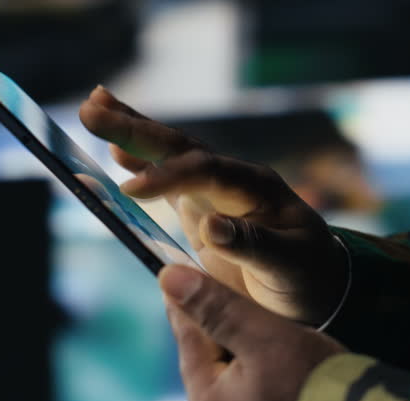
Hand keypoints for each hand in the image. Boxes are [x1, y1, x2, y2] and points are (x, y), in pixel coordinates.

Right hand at [79, 86, 347, 324]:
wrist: (317, 284)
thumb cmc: (308, 276)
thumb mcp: (289, 264)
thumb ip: (252, 245)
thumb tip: (209, 226)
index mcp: (257, 187)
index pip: (207, 171)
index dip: (168, 176)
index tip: (130, 190)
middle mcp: (234, 180)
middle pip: (182, 148)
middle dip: (137, 129)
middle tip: (92, 108)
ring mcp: (217, 192)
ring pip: (171, 155)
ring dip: (134, 133)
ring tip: (94, 107)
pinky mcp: (203, 209)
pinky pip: (167, 182)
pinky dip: (141, 165)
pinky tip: (115, 153)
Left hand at [159, 264, 344, 400]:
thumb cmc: (315, 387)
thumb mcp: (264, 337)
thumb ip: (217, 308)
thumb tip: (168, 278)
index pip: (188, 338)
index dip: (186, 303)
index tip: (176, 276)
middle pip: (212, 367)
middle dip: (220, 334)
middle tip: (223, 300)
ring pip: (236, 391)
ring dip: (246, 363)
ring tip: (260, 336)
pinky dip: (267, 389)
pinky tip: (285, 377)